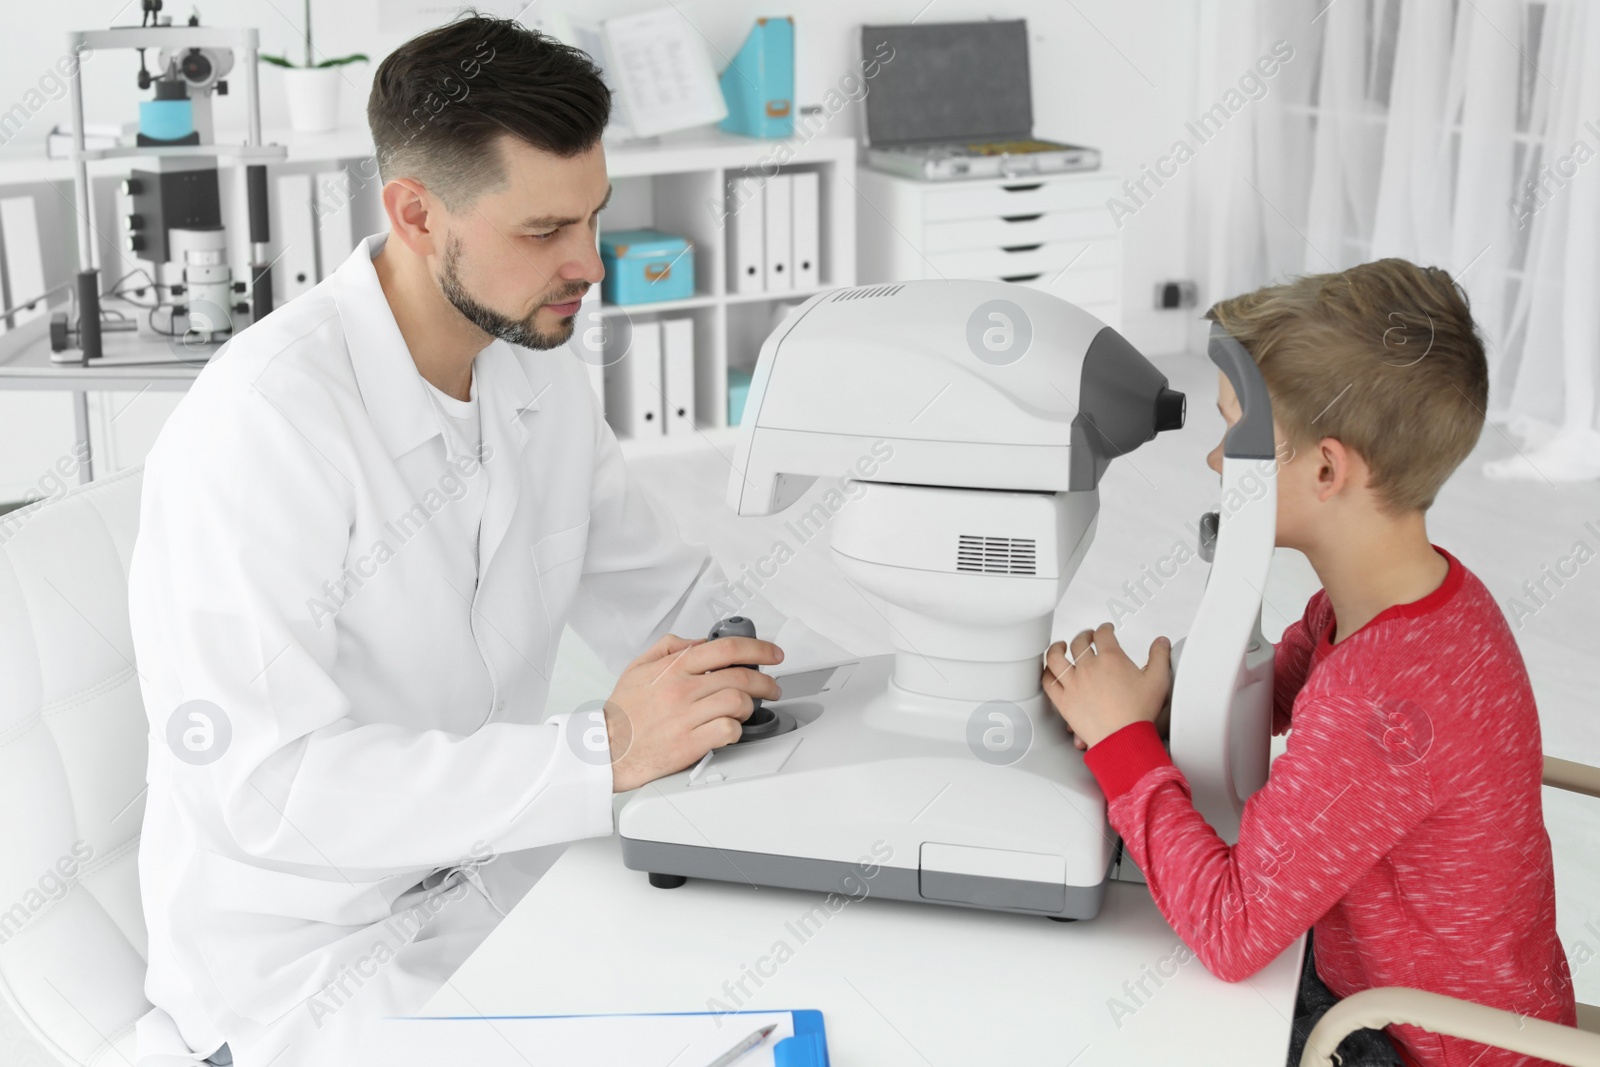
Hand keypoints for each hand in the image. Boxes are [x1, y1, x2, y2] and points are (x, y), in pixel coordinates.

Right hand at [605, 632, 783, 792]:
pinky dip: (736, 729)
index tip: (772, 654)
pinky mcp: (690, 744)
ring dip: (750, 707)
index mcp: (673, 669)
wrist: (608, 749)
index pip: (726, 649)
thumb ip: (669, 648)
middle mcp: (681, 690)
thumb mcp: (638, 667)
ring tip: (747, 710)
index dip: (758, 649)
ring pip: (738, 703)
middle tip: (772, 687)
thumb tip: (698, 642)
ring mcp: (686, 717)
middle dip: (766, 682)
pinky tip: (731, 728)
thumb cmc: (624, 713)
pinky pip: (728, 730)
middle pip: (740, 677)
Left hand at [1041, 623, 1171, 749]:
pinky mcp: (1064, 701)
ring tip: (1060, 646)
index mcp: (1111, 658)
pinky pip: (1048, 682)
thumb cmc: (1140, 713)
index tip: (1106, 629)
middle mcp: (1089, 667)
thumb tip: (1161, 642)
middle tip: (1087, 637)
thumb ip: (1160, 656)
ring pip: (1056, 658)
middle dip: (1084, 636)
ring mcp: (1073, 683)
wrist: (1124, 738)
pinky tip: (1049, 671)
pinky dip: (1047, 673)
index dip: (1104, 628)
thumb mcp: (1158, 680)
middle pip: (1080, 642)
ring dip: (1057, 648)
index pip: (1103, 634)